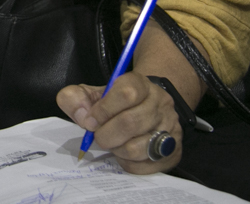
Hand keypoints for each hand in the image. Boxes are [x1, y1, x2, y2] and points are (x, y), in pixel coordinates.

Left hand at [57, 72, 181, 173]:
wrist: (143, 108)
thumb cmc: (113, 102)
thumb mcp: (91, 93)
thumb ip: (76, 98)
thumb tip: (83, 117)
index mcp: (140, 84)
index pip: (126, 94)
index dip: (103, 110)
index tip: (90, 120)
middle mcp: (161, 104)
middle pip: (130, 123)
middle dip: (106, 134)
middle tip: (98, 136)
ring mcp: (171, 129)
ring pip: (138, 148)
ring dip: (117, 150)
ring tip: (114, 143)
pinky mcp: (174, 152)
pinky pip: (145, 166)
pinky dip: (128, 163)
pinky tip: (125, 153)